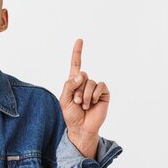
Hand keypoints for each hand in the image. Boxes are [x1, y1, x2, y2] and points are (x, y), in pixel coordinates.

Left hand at [59, 39, 109, 157]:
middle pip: (82, 75)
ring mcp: (95, 88)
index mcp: (74, 82)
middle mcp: (85, 82)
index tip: (80, 40)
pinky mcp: (104, 93)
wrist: (81, 127)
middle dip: (76, 90)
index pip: (76, 64)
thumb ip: (69, 85)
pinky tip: (93, 103)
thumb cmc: (71, 114)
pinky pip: (100, 86)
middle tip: (77, 102)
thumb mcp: (64, 99)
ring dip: (85, 95)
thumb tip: (81, 75)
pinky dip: (94, 95)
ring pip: (90, 82)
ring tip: (84, 105)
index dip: (77, 53)